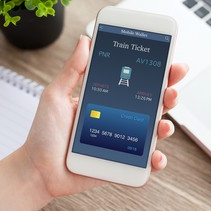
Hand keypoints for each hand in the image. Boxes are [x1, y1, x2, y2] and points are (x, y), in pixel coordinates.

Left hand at [23, 35, 187, 197]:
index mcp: (107, 100)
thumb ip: (73, 69)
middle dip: (169, 92)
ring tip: (163, 124)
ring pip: (154, 131)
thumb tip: (85, 41)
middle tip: (172, 86)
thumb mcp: (56, 95)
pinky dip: (156, 160)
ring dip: (166, 126)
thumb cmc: (45, 134)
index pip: (136, 82)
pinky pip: (145, 163)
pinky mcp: (122, 162)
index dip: (155, 71)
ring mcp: (123, 141)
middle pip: (152, 104)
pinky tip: (155, 156)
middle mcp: (119, 118)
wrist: (38, 169)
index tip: (167, 60)